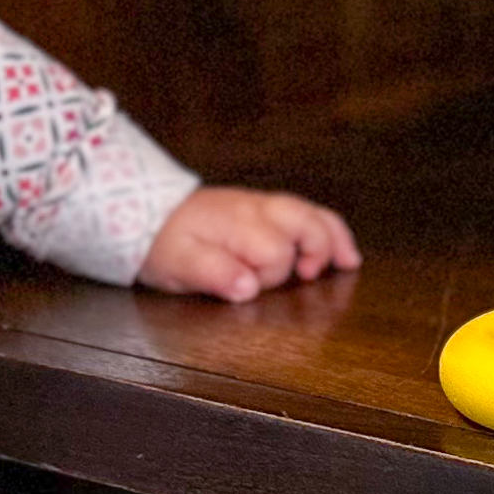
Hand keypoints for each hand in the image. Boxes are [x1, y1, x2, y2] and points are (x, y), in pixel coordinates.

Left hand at [139, 185, 360, 303]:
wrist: (143, 214)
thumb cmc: (161, 242)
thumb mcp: (178, 264)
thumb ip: (214, 273)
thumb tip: (248, 287)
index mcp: (238, 224)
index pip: (276, 253)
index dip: (269, 277)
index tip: (249, 289)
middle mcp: (256, 209)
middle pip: (305, 222)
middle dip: (317, 249)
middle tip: (311, 276)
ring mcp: (261, 205)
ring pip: (310, 213)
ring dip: (332, 236)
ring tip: (349, 260)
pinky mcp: (261, 208)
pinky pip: (303, 212)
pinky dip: (324, 228)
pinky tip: (335, 245)